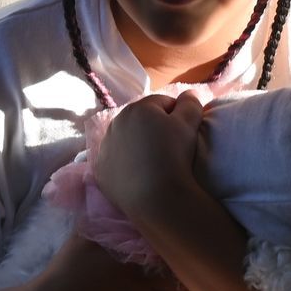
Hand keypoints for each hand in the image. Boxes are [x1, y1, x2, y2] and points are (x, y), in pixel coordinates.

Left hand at [93, 92, 206, 224]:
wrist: (157, 197)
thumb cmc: (174, 155)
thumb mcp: (190, 123)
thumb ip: (190, 103)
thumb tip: (189, 93)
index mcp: (138, 108)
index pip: (162, 103)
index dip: (176, 115)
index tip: (184, 132)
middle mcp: (116, 123)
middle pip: (140, 120)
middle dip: (154, 128)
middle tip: (169, 147)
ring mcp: (105, 147)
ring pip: (125, 139)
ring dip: (138, 144)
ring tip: (154, 162)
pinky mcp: (100, 170)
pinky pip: (115, 161)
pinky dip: (125, 164)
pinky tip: (138, 174)